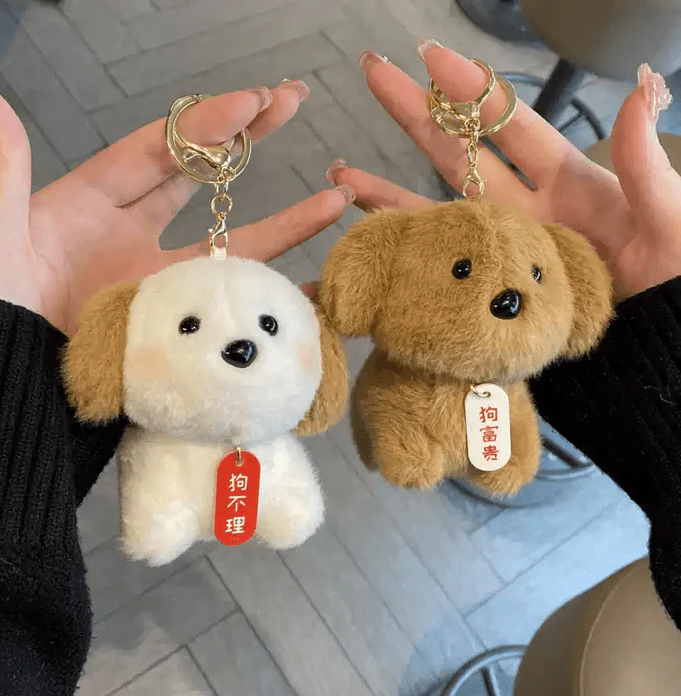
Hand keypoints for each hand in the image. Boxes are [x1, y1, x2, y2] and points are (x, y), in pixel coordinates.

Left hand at [0, 72, 353, 334]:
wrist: (1, 384)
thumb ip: (3, 167)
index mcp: (88, 204)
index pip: (159, 151)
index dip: (206, 124)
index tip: (253, 101)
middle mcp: (130, 237)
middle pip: (201, 181)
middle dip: (247, 140)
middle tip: (292, 106)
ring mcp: (157, 283)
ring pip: (230, 246)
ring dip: (285, 223)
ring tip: (334, 199)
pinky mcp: (174, 324)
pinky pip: (228, 303)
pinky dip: (270, 294)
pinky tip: (311, 286)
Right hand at [327, 44, 678, 299]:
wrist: (659, 346)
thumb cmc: (675, 282)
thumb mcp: (670, 216)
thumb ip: (643, 162)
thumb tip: (641, 89)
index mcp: (567, 184)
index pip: (508, 124)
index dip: (471, 89)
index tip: (430, 56)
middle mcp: (523, 211)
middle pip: (458, 153)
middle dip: (414, 112)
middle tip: (373, 75)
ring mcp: (501, 251)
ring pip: (434, 211)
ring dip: (386, 190)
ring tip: (341, 171)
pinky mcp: (487, 290)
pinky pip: (437, 265)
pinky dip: (402, 251)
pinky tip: (367, 240)